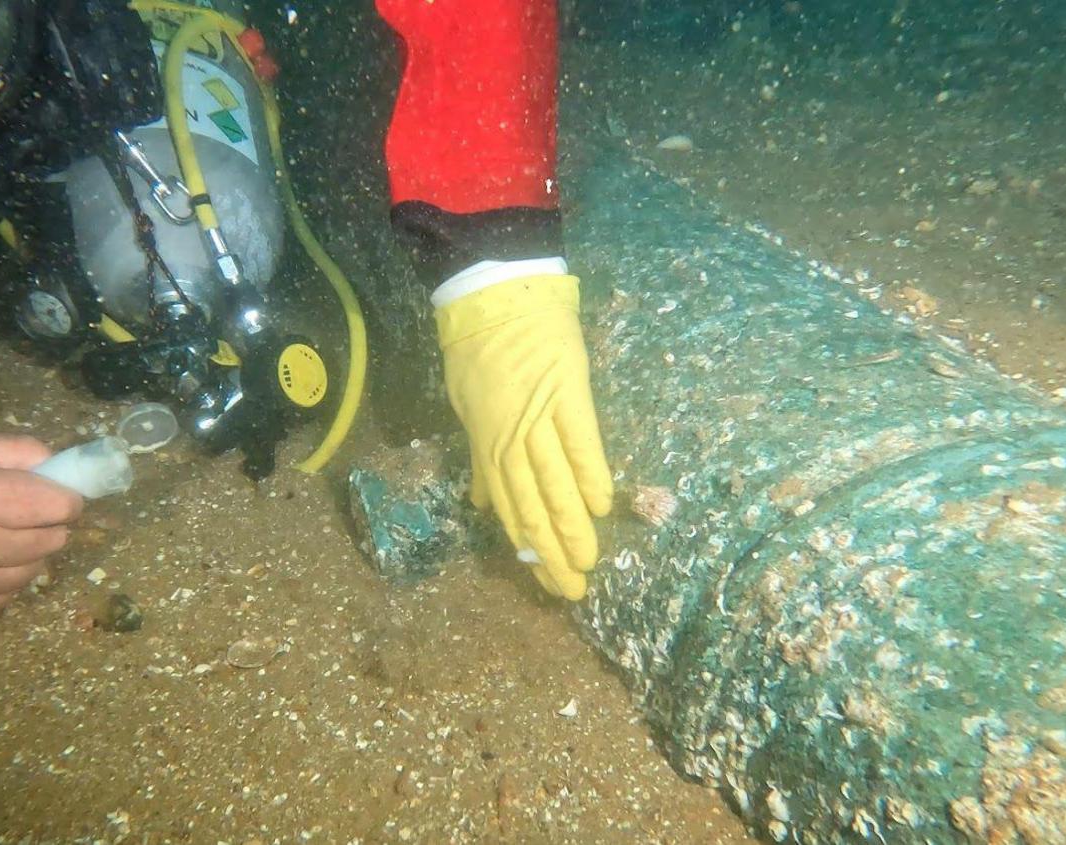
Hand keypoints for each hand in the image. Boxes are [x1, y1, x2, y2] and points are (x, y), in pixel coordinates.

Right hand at [0, 433, 83, 634]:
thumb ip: (3, 450)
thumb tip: (56, 464)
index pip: (55, 504)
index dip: (66, 496)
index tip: (57, 492)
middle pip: (51, 541)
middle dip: (48, 523)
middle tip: (24, 513)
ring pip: (31, 574)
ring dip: (26, 554)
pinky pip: (1, 602)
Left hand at [436, 272, 612, 598]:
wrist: (495, 293)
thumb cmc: (478, 348)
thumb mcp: (466, 404)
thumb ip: (477, 456)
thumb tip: (479, 501)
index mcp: (485, 443)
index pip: (508, 506)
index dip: (527, 546)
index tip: (544, 579)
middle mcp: (509, 438)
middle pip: (531, 505)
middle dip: (550, 552)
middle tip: (571, 591)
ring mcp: (538, 417)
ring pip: (553, 483)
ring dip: (571, 526)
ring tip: (587, 563)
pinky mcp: (567, 393)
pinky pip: (579, 441)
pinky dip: (589, 473)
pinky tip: (600, 506)